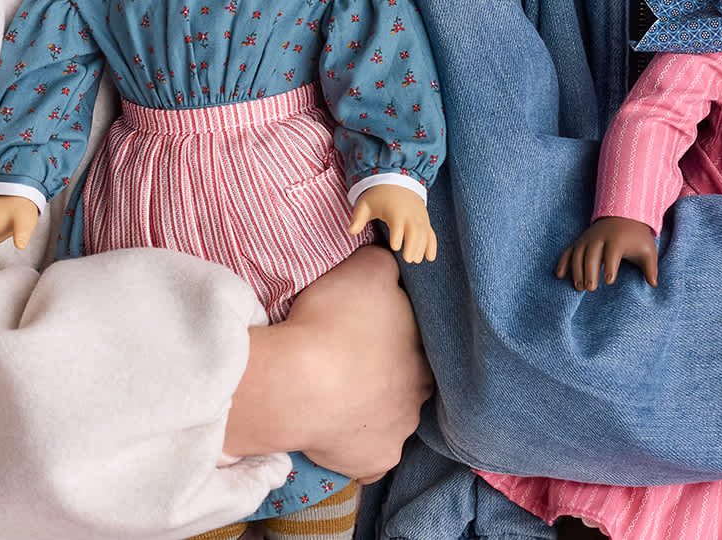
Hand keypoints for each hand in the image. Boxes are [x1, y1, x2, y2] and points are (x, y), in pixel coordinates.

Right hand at [225, 246, 429, 482]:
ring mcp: (398, 433)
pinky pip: (368, 460)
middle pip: (407, 385)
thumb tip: (392, 260)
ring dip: (370, 412)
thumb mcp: (365, 269)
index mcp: (422, 351)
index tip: (367, 333)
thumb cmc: (334, 321)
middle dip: (388, 378)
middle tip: (352, 366)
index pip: (416, 344)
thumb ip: (385, 264)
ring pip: (390, 422)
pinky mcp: (374, 461)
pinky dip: (355, 450)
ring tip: (337, 397)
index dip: (392, 337)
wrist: (300, 382)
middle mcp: (419, 395)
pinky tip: (336, 434)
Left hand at [348, 183, 435, 263]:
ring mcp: (419, 218)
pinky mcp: (424, 221)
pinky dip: (432, 245)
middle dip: (413, 245)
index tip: (395, 247)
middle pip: (415, 231)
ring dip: (422, 247)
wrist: (397, 181)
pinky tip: (430, 258)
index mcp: (395, 211)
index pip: (397, 223)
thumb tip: (350, 231)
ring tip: (416, 260)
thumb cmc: (378, 196)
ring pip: (424, 234)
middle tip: (408, 259)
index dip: (397, 235)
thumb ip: (358, 218)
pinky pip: (431, 234)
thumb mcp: (365, 204)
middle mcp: (410, 214)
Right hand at [555, 216, 658, 291]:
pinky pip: (569, 251)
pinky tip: (560, 275)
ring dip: (576, 270)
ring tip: (579, 288)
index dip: (610, 267)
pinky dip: (563, 262)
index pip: (612, 253)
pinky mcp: (580, 241)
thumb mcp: (648, 250)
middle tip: (590, 289)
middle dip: (590, 271)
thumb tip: (654, 284)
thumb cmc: (637, 238)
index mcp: (617, 240)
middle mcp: (600, 238)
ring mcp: (588, 239)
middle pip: (592, 254)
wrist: (623, 215)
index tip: (609, 282)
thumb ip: (651, 268)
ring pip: (578, 254)